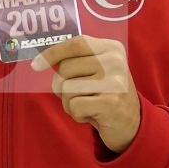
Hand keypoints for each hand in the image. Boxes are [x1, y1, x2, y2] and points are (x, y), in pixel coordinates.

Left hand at [32, 34, 140, 153]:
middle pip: (66, 68)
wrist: (132, 123)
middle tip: (79, 95)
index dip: (52, 53)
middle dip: (62, 86)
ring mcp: (115, 82)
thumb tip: (40, 62)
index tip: (36, 65)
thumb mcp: (97, 70)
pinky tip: (92, 114)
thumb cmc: (106, 94)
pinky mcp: (111, 103)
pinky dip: (77, 114)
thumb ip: (75, 60)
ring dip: (70, 102)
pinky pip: (74, 105)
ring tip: (88, 105)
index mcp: (111, 48)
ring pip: (67, 88)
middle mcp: (115, 61)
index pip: (75, 44)